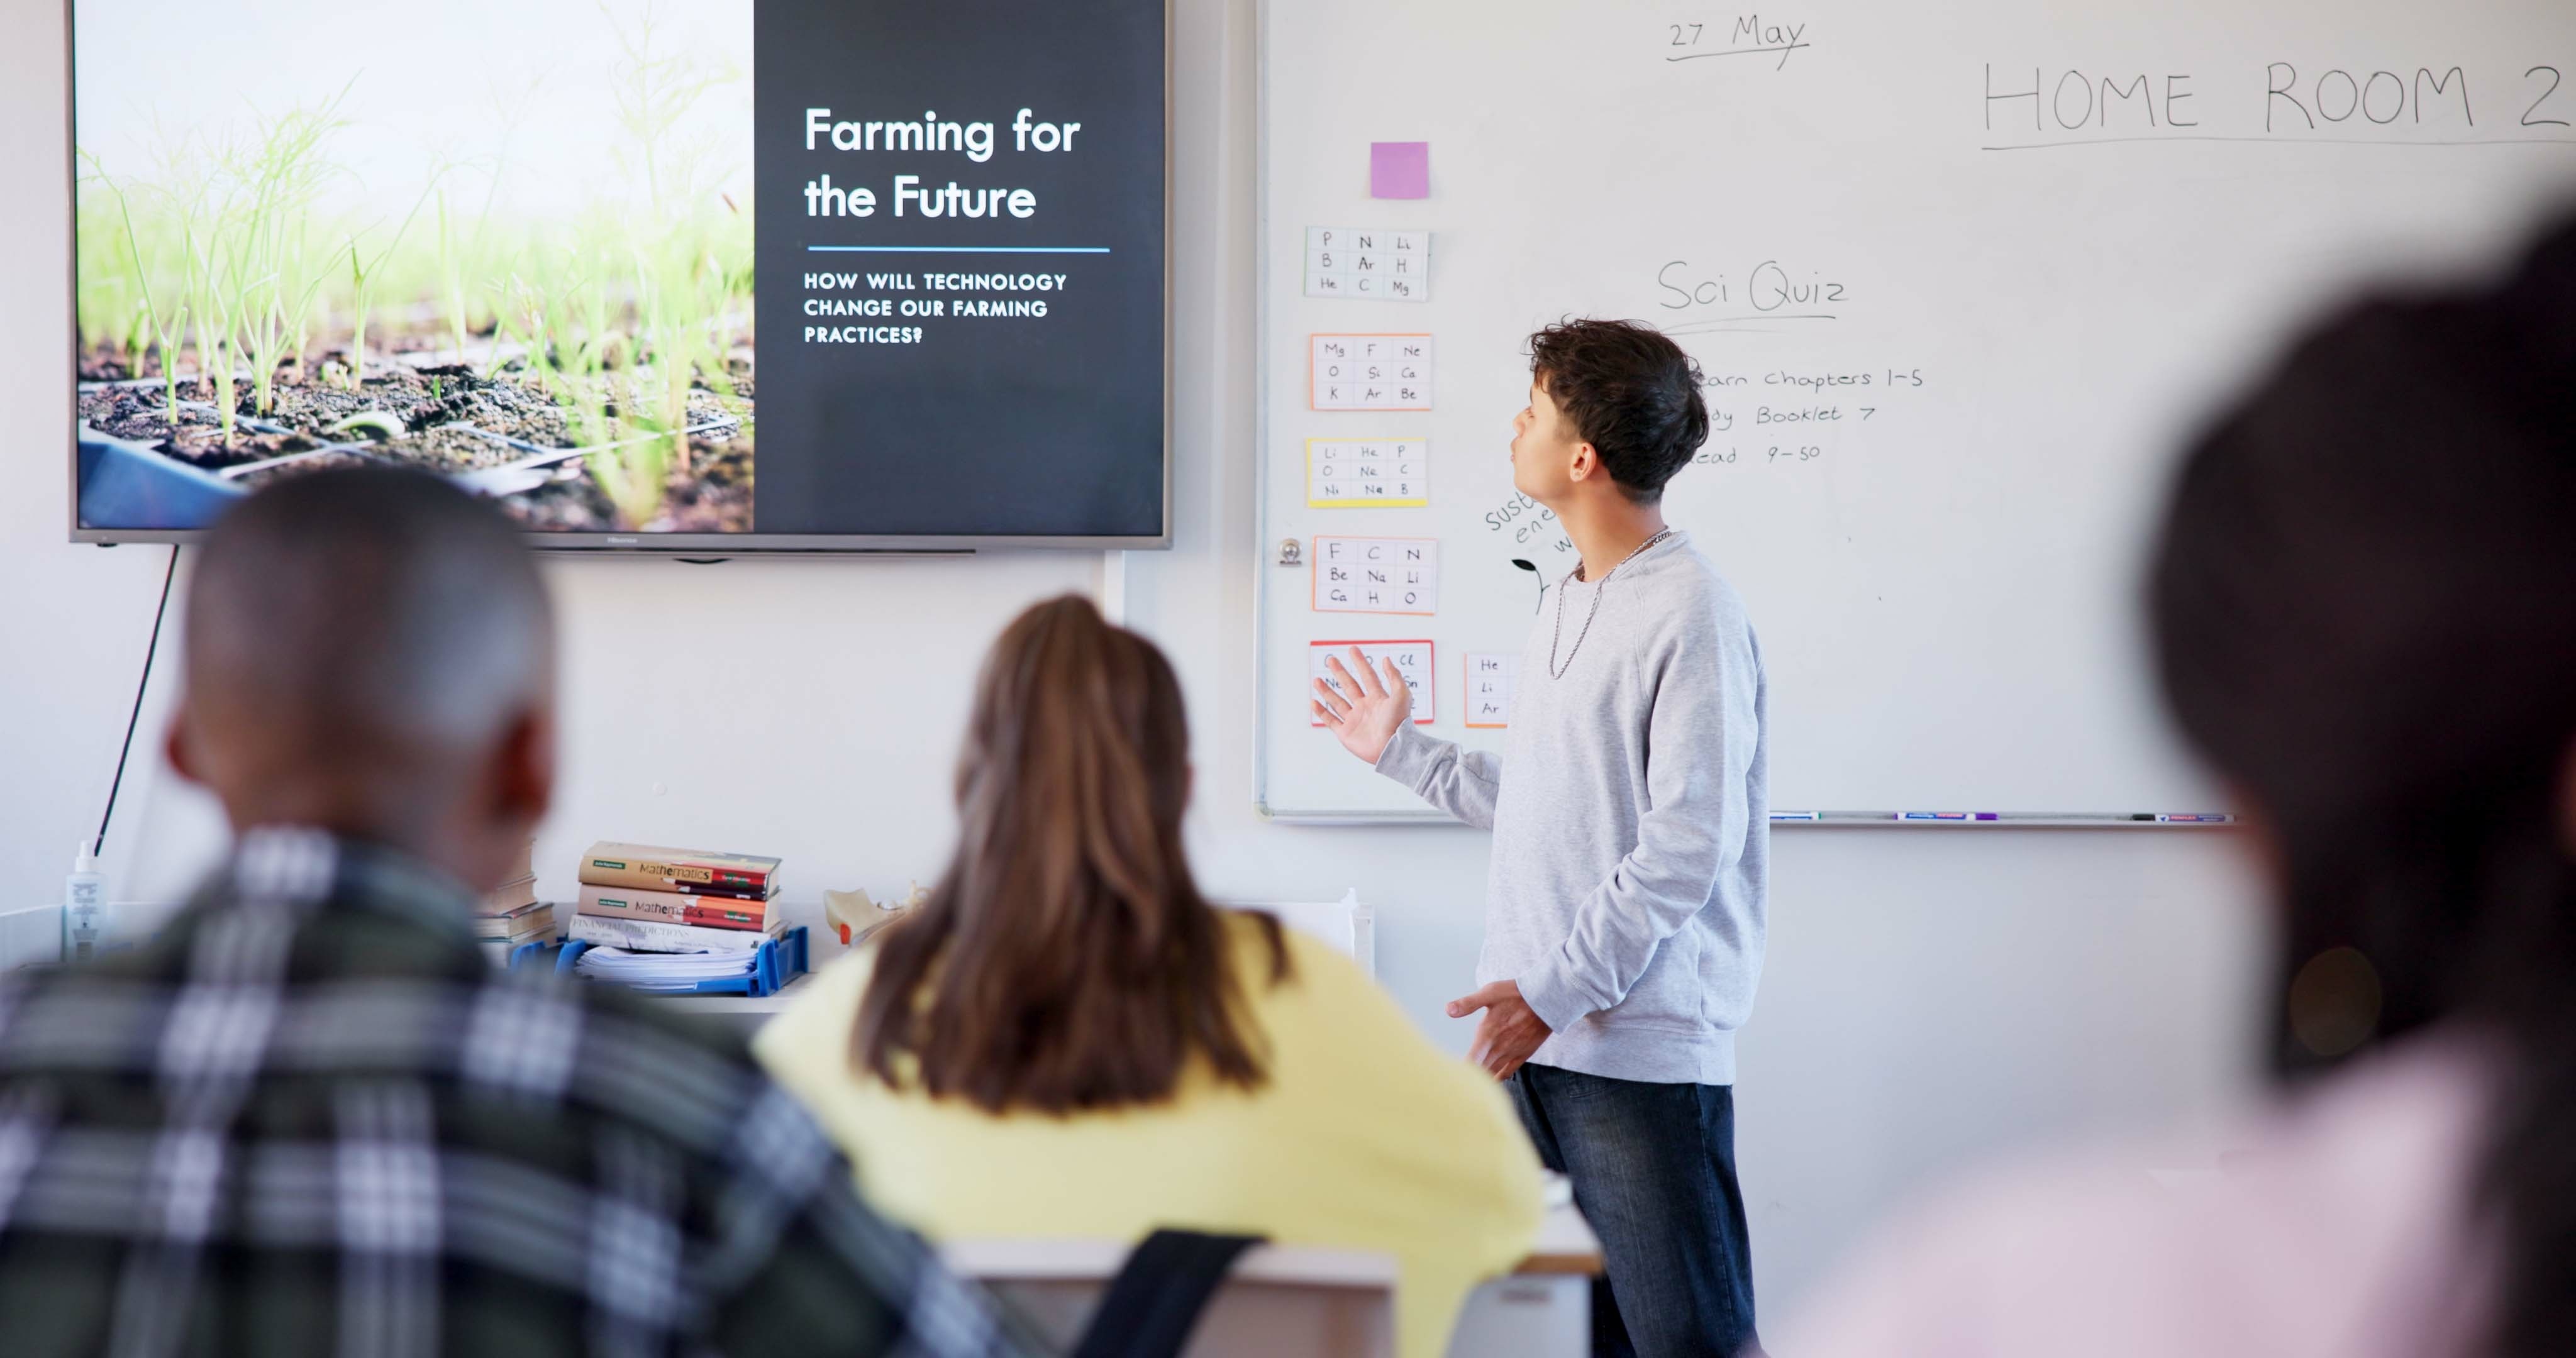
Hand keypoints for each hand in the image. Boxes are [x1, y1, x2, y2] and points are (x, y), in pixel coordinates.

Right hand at [1311, 646, 1411, 762]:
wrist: (1392, 748)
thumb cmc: (1399, 722)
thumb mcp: (1401, 695)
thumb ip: (1394, 676)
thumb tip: (1386, 659)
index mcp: (1378, 698)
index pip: (1367, 676)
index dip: (1360, 662)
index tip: (1352, 649)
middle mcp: (1365, 708)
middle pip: (1349, 686)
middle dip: (1340, 672)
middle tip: (1330, 659)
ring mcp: (1355, 720)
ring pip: (1337, 702)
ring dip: (1327, 691)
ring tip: (1316, 679)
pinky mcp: (1346, 733)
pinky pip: (1331, 720)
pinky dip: (1321, 712)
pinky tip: (1314, 702)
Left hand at [1448, 980, 1550, 1079]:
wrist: (1548, 998)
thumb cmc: (1517, 994)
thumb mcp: (1490, 993)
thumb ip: (1468, 1003)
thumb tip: (1448, 1010)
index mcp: (1487, 1036)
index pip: (1469, 1063)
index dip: (1459, 1072)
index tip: (1450, 1077)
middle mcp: (1499, 1049)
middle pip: (1479, 1072)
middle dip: (1467, 1079)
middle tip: (1456, 1085)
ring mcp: (1512, 1053)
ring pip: (1492, 1075)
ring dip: (1481, 1081)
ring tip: (1469, 1086)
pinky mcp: (1523, 1054)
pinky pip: (1508, 1072)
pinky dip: (1497, 1078)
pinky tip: (1491, 1079)